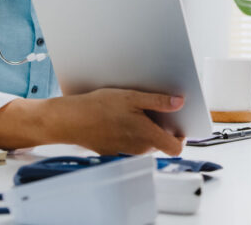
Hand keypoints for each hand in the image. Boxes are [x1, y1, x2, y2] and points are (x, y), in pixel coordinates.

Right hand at [49, 88, 185, 155]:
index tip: (178, 123)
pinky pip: (129, 144)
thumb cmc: (98, 108)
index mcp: (147, 136)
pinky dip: (129, 133)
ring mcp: (126, 152)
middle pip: (160, 142)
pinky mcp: (113, 151)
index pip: (176, 148)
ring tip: (132, 110)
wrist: (69, 120)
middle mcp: (139, 149)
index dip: (181, 136)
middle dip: (161, 127)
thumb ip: (158, 102)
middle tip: (152, 108)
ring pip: (144, 143)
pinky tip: (118, 118)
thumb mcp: (132, 97)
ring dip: (144, 129)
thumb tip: (179, 102)